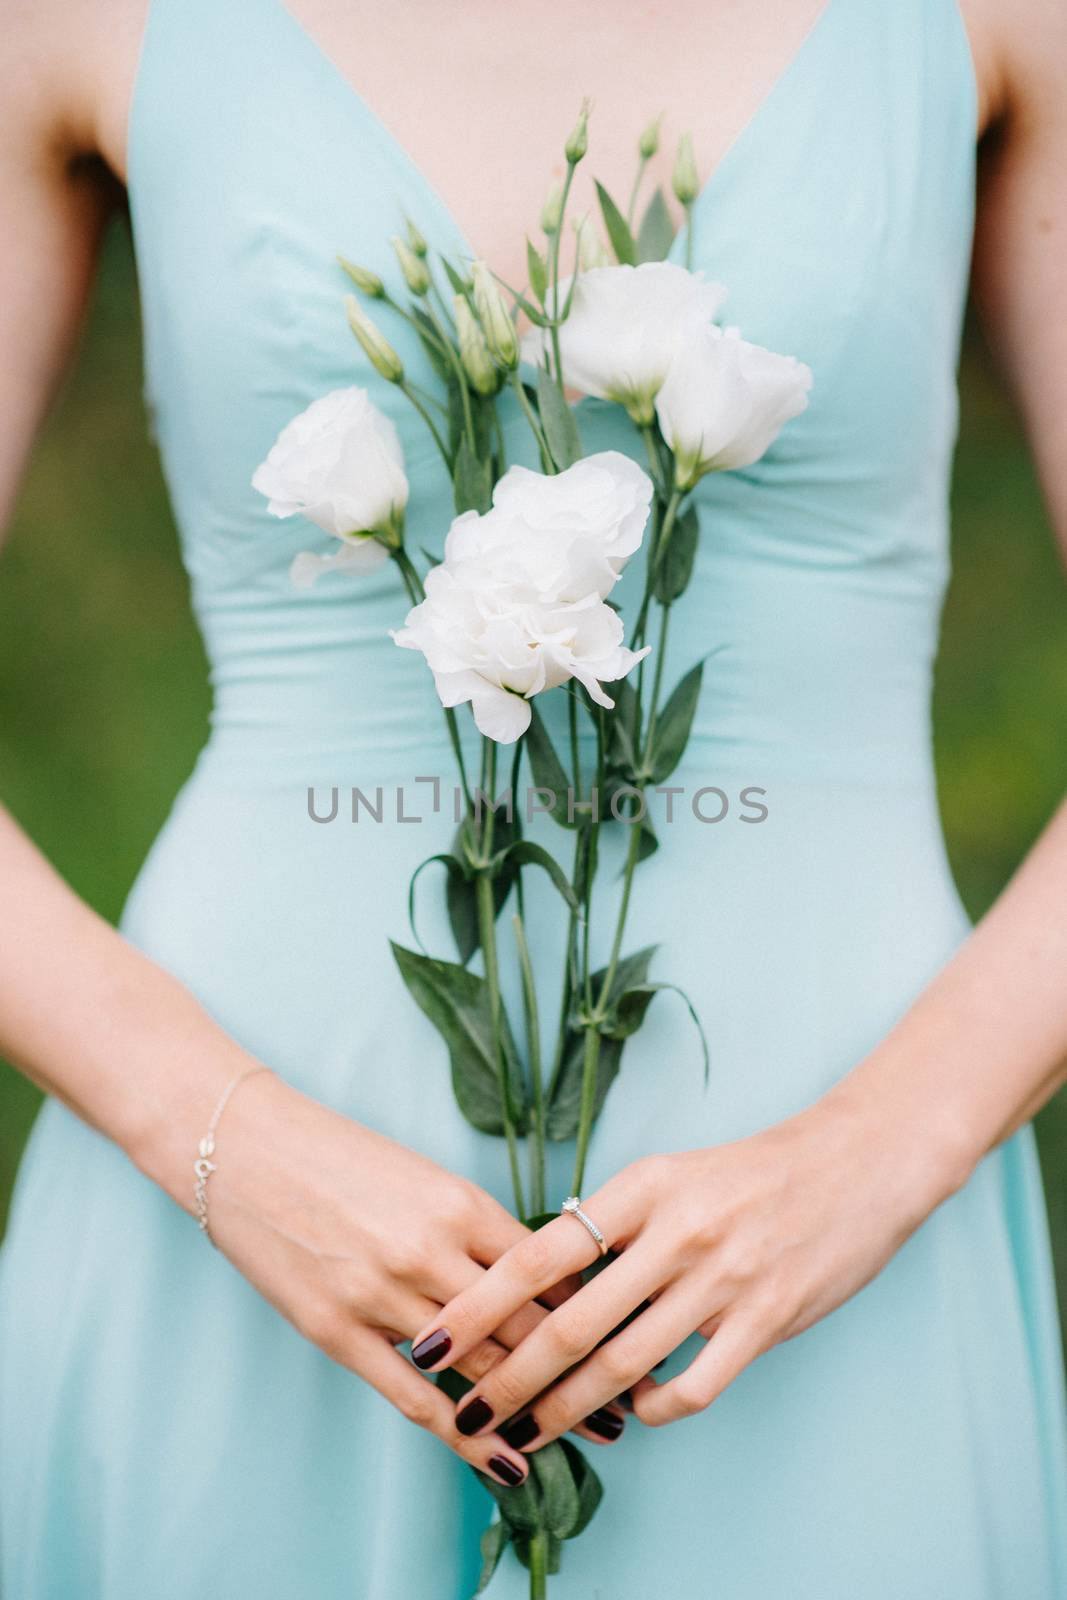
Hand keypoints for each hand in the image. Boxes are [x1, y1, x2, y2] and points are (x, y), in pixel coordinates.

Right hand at [205, 1071, 582, 1486]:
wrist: (244, 1148)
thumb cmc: (336, 1154)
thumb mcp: (421, 1176)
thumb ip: (472, 1226)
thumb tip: (531, 1273)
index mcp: (459, 1203)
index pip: (548, 1269)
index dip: (591, 1309)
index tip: (625, 1336)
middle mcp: (430, 1250)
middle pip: (526, 1324)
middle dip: (581, 1370)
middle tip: (623, 1408)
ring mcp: (383, 1294)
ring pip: (481, 1366)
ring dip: (533, 1406)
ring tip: (578, 1436)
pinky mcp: (338, 1330)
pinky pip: (415, 1397)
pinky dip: (466, 1435)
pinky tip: (505, 1460)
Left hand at [410, 1095, 945, 1446]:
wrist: (857, 1163)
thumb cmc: (755, 1172)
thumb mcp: (674, 1174)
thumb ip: (616, 1221)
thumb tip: (548, 1273)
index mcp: (645, 1185)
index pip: (540, 1253)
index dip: (479, 1304)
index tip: (434, 1340)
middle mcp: (678, 1230)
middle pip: (572, 1322)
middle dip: (509, 1376)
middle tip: (465, 1412)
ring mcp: (724, 1278)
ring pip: (624, 1364)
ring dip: (567, 1408)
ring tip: (526, 1431)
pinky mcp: (767, 1319)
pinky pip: (694, 1385)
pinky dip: (654, 1409)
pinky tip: (634, 1416)